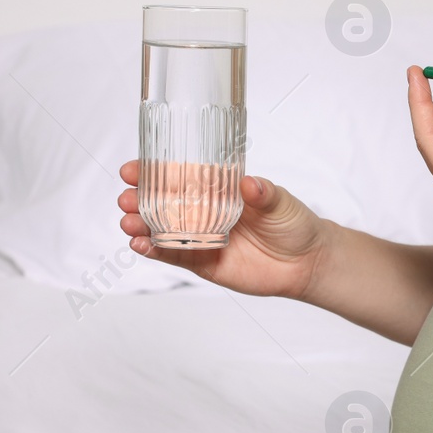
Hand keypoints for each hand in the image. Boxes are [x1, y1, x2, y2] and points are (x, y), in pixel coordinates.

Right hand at [117, 161, 327, 299]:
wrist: (306, 262)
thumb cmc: (294, 224)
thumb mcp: (281, 202)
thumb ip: (263, 194)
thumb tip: (249, 184)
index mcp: (217, 189)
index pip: (178, 177)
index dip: (152, 172)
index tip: (131, 170)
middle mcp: (203, 211)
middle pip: (162, 203)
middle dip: (139, 200)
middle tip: (126, 198)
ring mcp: (200, 237)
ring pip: (161, 230)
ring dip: (140, 225)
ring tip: (128, 222)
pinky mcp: (203, 262)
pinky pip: (173, 256)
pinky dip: (154, 251)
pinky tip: (139, 244)